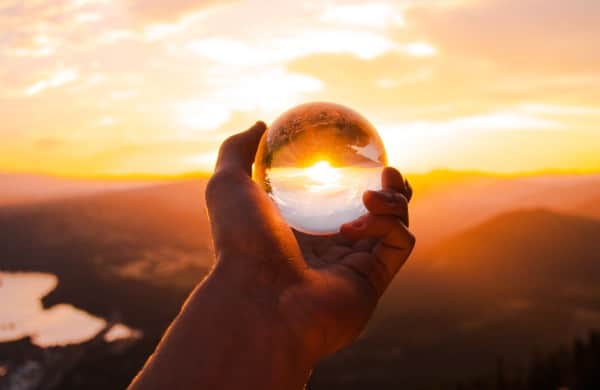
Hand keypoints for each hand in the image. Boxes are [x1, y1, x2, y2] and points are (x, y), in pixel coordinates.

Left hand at [206, 121, 415, 361]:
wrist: (259, 299)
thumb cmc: (240, 244)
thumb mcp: (227, 185)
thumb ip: (238, 151)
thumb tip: (260, 125)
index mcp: (301, 231)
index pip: (336, 201)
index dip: (354, 176)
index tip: (359, 154)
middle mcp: (329, 251)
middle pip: (373, 213)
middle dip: (388, 189)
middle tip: (387, 171)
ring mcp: (352, 268)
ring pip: (393, 225)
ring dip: (395, 199)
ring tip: (376, 190)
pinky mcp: (373, 282)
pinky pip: (399, 243)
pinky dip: (391, 222)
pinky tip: (363, 217)